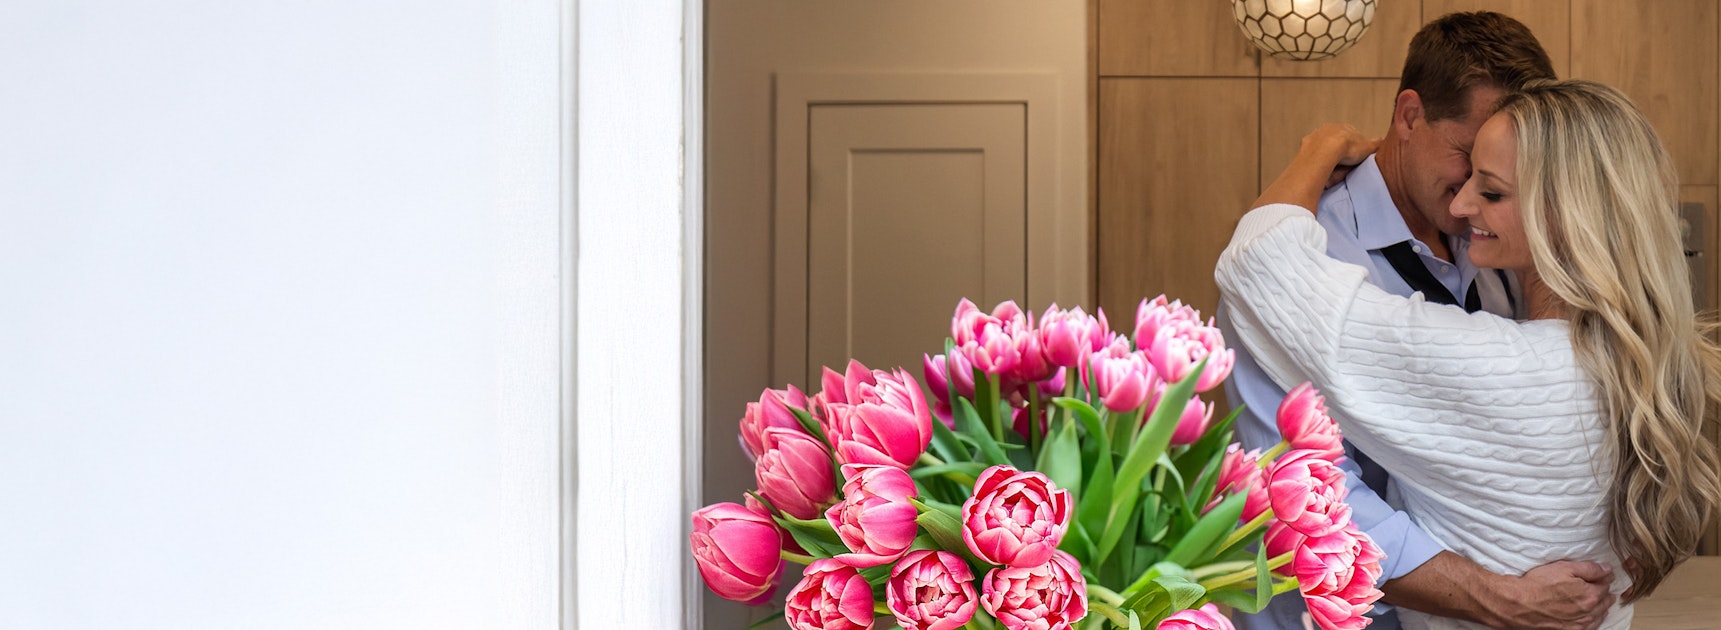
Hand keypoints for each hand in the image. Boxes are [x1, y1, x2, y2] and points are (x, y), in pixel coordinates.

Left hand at [1300, 123, 1379, 165]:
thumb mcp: (1368, 147)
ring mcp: (1317, 134)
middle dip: (1337, 147)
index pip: (1351, 135)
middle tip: (1341, 161)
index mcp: (1346, 128)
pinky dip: (1314, 156)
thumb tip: (1384, 140)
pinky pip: (1311, 150)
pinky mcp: (1306, 143)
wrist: (1326, 150)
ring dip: (1324, 151)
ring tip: (1329, 164)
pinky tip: (1317, 164)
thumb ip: (1376, 144)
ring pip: (1321, 143)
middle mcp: (1330, 128)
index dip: (1352, 145)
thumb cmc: (1349, 149)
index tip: (1353, 155)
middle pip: (1335, 138)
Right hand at [1487, 561, 1615, 629]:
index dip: (1604, 577)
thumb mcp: (1563, 567)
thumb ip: (1589, 568)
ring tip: (1600, 600)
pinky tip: (1593, 615)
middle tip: (1603, 586)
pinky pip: (1591, 626)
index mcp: (1590, 594)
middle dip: (1605, 592)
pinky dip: (1595, 619)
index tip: (1603, 574)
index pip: (1605, 584)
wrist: (1518, 604)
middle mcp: (1588, 611)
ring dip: (1602, 606)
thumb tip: (1608, 569)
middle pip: (1605, 600)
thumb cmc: (1538, 585)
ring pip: (1600, 614)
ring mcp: (1580, 623)